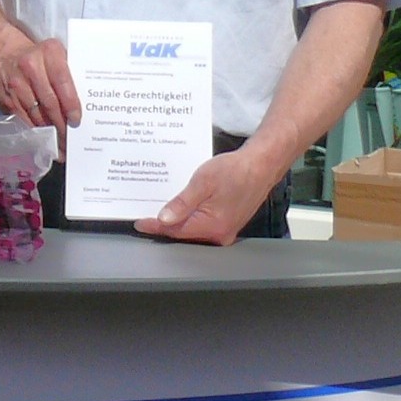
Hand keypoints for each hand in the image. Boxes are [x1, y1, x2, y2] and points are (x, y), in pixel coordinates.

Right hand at [0, 36, 79, 129]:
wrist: (3, 54)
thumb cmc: (39, 57)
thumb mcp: (57, 54)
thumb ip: (71, 71)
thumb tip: (88, 100)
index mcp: (48, 52)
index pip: (62, 81)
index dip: (70, 103)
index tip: (76, 119)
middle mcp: (30, 66)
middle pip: (49, 101)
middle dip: (62, 122)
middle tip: (71, 137)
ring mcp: (16, 83)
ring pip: (36, 113)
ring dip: (50, 129)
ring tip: (61, 140)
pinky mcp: (7, 97)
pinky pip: (24, 118)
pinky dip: (36, 129)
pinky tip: (45, 135)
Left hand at [134, 151, 280, 245]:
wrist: (260, 166)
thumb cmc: (235, 171)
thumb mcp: (202, 182)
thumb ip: (182, 203)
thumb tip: (164, 219)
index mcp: (213, 226)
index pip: (176, 231)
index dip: (155, 226)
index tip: (139, 223)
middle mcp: (220, 234)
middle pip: (183, 234)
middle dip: (163, 225)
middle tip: (144, 214)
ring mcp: (225, 231)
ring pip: (192, 230)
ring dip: (176, 222)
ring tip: (157, 210)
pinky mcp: (227, 224)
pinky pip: (202, 226)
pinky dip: (189, 218)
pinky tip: (179, 209)